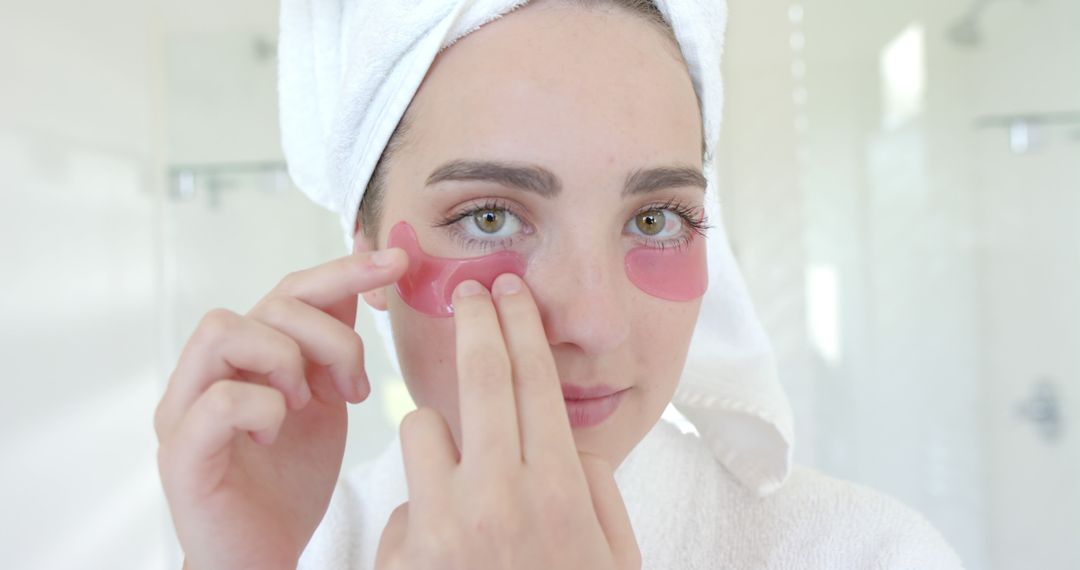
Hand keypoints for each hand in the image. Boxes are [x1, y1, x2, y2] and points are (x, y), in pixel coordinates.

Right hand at [154, 248, 407, 569]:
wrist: (264, 552)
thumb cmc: (291, 480)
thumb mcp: (326, 401)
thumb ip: (331, 348)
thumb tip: (365, 283)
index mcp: (248, 355)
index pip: (293, 290)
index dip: (345, 270)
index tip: (397, 264)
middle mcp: (209, 370)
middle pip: (269, 304)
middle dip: (330, 338)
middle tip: (353, 389)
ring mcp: (187, 408)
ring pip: (226, 329)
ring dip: (286, 362)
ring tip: (306, 407)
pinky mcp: (182, 452)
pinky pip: (219, 399)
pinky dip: (264, 409)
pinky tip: (279, 433)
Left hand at [374, 273, 640, 569]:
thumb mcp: (614, 556)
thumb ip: (599, 491)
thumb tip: (573, 445)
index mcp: (559, 491)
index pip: (536, 381)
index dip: (520, 325)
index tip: (510, 292)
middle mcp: (500, 498)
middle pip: (482, 377)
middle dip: (475, 320)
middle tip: (470, 292)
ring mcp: (446, 525)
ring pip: (423, 425)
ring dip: (438, 434)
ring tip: (458, 476)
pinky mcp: (404, 555)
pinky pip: (404, 500)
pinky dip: (423, 510)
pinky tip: (444, 548)